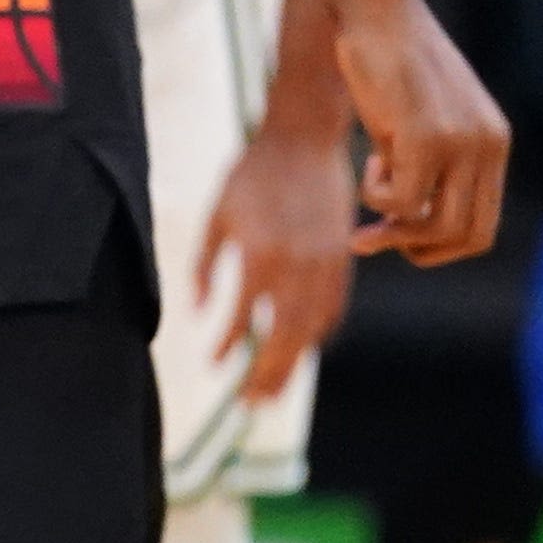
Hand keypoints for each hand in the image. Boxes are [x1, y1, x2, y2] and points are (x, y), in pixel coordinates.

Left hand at [196, 121, 356, 409]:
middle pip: (284, 337)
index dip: (228, 346)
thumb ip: (204, 267)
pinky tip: (301, 348)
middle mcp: (297, 264)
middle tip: (250, 404)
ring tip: (274, 392)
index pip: (243, 318)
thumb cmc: (250, 176)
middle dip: (267, 375)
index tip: (214, 367)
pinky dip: (318, 334)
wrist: (303, 138)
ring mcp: (326, 262)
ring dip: (293, 364)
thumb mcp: (216, 217)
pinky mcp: (344, 257)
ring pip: (312, 329)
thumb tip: (199, 316)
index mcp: (260, 254)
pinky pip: (334, 307)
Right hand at [328, 0, 508, 267]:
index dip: (439, 246)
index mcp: (494, 143)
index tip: (397, 232)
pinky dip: (375, 195)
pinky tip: (368, 155)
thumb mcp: (419, 121)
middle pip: (468, 237)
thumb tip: (403, 222)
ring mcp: (462, 143)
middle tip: (372, 236)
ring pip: (436, 226)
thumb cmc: (389, 62)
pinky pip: (401, 202)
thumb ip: (425, 165)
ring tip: (370, 184)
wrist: (379, 11)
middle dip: (416, 247)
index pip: (483, 227)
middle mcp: (488, 146)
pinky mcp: (428, 137)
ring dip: (392, 224)